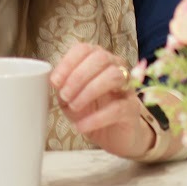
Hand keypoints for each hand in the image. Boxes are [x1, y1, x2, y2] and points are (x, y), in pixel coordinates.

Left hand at [51, 43, 163, 160]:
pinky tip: (81, 126)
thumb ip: (64, 87)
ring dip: (88, 92)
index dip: (68, 63)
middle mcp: (116, 68)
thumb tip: (55, 81)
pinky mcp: (132, 109)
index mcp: (99, 62)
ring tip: (74, 107)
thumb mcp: (71, 98)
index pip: (85, 49)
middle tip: (65, 96)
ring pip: (113, 76)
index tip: (55, 81)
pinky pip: (117, 108)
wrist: (112, 136)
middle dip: (78, 77)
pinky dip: (95, 118)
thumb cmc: (92, 112)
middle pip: (101, 58)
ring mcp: (127, 88)